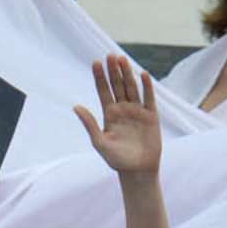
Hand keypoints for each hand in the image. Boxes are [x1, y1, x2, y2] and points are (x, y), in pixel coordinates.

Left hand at [73, 56, 160, 177]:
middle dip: (113, 71)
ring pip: (131, 88)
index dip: (99, 77)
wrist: (137, 171)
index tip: (96, 63)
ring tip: (122, 59)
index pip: (103, 91)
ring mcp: (137, 111)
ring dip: (127, 74)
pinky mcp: (151, 116)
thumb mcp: (100, 143)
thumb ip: (90, 124)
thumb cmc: (117, 160)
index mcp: (109, 114)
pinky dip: (146, 87)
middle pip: (117, 85)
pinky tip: (143, 75)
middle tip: (110, 56)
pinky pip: (148, 98)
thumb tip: (76, 107)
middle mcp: (123, 109)